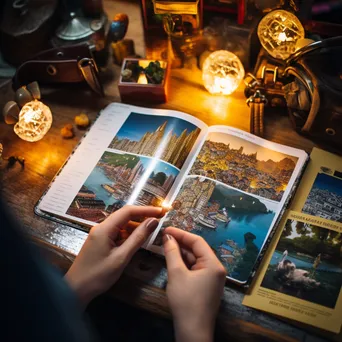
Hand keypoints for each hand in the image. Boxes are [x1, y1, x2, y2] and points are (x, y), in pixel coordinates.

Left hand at [65, 205, 163, 306]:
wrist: (76, 290)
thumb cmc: (98, 275)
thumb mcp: (121, 257)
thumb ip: (138, 238)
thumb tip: (153, 221)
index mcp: (105, 228)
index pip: (128, 211)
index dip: (146, 210)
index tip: (161, 211)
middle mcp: (101, 227)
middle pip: (125, 216)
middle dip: (142, 216)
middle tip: (160, 219)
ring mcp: (100, 234)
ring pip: (122, 225)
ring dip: (136, 226)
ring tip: (152, 231)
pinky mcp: (101, 242)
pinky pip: (118, 233)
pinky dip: (129, 235)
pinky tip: (138, 240)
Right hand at [163, 227, 225, 341]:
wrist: (192, 332)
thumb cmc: (186, 301)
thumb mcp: (177, 274)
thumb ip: (172, 252)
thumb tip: (167, 237)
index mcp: (214, 264)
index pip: (197, 241)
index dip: (181, 233)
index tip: (166, 229)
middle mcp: (216, 269)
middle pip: (197, 250)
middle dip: (180, 243)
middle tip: (163, 237)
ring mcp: (212, 278)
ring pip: (195, 260)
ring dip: (181, 253)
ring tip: (165, 246)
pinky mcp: (206, 286)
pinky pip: (195, 269)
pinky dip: (184, 264)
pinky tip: (172, 260)